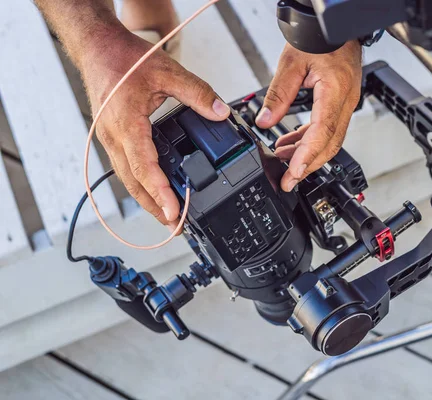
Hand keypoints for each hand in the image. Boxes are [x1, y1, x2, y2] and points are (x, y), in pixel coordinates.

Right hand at [82, 31, 229, 230]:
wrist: (97, 48)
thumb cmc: (124, 58)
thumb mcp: (167, 72)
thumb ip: (197, 93)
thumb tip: (220, 112)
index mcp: (126, 123)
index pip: (143, 167)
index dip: (159, 192)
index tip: (173, 212)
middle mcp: (114, 136)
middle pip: (133, 183)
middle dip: (154, 207)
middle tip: (176, 226)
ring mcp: (111, 138)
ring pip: (128, 179)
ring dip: (147, 200)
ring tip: (167, 217)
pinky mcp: (113, 137)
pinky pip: (126, 167)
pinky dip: (140, 184)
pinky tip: (153, 191)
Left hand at [255, 41, 362, 191]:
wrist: (336, 27)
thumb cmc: (318, 37)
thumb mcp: (292, 63)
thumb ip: (278, 95)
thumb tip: (265, 121)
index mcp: (336, 91)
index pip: (323, 133)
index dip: (307, 157)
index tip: (293, 173)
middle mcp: (345, 102)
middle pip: (330, 144)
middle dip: (307, 166)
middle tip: (287, 181)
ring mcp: (346, 104)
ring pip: (329, 140)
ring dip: (307, 155)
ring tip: (282, 161)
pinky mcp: (340, 104)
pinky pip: (327, 129)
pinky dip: (309, 141)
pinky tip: (291, 144)